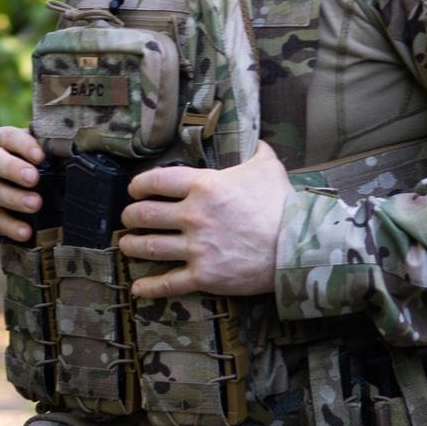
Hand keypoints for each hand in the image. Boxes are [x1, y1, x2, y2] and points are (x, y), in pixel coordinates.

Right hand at [0, 125, 45, 242]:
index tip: (40, 156)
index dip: (23, 146)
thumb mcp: (47, 150)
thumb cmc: (41, 162)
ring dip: (14, 198)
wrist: (31, 186)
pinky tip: (26, 231)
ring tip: (35, 204)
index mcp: (4, 139)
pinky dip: (10, 226)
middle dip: (13, 170)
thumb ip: (54, 149)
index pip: (10, 137)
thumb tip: (77, 151)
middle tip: (33, 178)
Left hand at [116, 141, 292, 298]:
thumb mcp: (268, 167)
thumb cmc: (283, 205)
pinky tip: (138, 287)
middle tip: (129, 218)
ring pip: (150, 247)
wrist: (300, 247)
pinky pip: (169, 283)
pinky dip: (150, 287)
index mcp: (204, 186)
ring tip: (126, 244)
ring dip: (132, 246)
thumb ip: (255, 151)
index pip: (155, 181)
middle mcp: (194, 216)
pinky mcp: (205, 276)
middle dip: (130, 216)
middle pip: (144, 214)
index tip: (134, 189)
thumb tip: (255, 139)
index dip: (138, 185)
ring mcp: (197, 248)